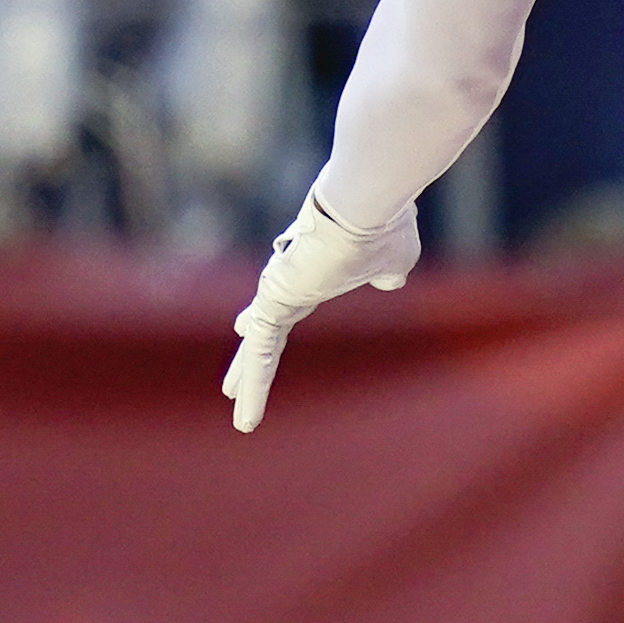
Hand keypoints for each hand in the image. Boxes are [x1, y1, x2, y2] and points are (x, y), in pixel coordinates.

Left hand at [226, 191, 420, 430]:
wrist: (365, 210)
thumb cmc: (384, 229)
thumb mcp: (395, 258)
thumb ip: (389, 272)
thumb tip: (391, 279)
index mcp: (315, 274)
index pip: (289, 306)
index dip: (273, 322)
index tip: (245, 327)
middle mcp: (289, 281)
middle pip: (265, 328)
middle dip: (248, 357)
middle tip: (227, 384)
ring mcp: (278, 291)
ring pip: (257, 346)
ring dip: (246, 378)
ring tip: (230, 402)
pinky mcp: (272, 302)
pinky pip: (258, 354)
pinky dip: (251, 386)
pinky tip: (241, 412)